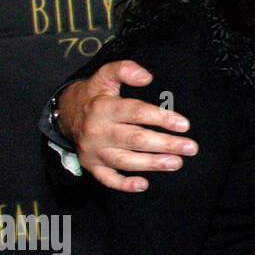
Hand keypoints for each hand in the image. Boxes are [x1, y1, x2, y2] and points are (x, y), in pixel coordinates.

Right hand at [58, 60, 196, 192]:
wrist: (64, 114)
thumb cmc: (95, 94)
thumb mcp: (105, 75)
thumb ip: (125, 69)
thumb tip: (146, 77)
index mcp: (104, 108)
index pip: (136, 113)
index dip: (161, 118)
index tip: (184, 124)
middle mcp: (98, 131)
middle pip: (135, 140)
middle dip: (165, 144)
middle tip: (190, 147)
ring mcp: (94, 151)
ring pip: (125, 161)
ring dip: (152, 164)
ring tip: (176, 163)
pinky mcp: (91, 165)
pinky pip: (106, 179)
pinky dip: (123, 184)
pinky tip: (143, 185)